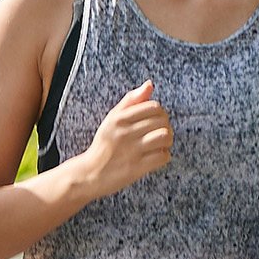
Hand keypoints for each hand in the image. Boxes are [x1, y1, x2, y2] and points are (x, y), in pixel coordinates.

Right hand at [79, 79, 171, 194]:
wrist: (91, 173)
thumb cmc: (104, 144)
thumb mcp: (112, 118)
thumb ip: (131, 100)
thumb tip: (149, 84)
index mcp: (119, 118)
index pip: (153, 107)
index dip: (159, 113)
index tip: (155, 120)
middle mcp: (125, 133)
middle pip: (162, 121)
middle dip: (165, 126)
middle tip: (158, 133)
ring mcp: (132, 151)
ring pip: (165, 136)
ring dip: (167, 141)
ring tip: (160, 144)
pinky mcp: (137, 168)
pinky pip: (163, 156)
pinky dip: (163, 156)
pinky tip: (156, 156)